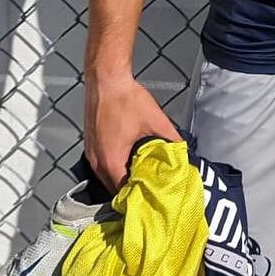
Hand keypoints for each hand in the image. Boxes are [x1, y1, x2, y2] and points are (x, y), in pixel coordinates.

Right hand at [84, 72, 182, 193]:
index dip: (140, 196)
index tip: (153, 196)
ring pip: (108, 177)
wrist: (106, 79)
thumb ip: (171, 140)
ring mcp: (91, 154)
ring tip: (143, 174)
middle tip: (151, 187)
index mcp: (111, 161)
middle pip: (114, 188)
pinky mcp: (90, 145)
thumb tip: (183, 153)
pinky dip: (115, 167)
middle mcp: (97, 162)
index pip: (124, 193)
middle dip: (132, 189)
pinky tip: (130, 159)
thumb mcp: (155, 120)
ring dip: (123, 177)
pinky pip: (103, 165)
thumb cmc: (126, 99)